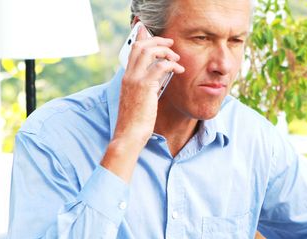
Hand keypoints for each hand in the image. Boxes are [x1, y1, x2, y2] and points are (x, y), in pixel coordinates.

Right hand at [115, 25, 184, 144]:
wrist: (129, 134)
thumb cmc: (136, 122)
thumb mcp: (140, 100)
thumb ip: (147, 87)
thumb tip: (159, 78)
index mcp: (127, 78)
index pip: (133, 50)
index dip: (143, 39)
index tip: (153, 35)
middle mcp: (129, 75)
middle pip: (140, 46)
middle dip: (157, 41)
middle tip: (171, 43)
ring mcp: (135, 79)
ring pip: (149, 51)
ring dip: (165, 51)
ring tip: (176, 57)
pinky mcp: (145, 86)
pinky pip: (160, 66)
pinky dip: (172, 64)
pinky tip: (179, 70)